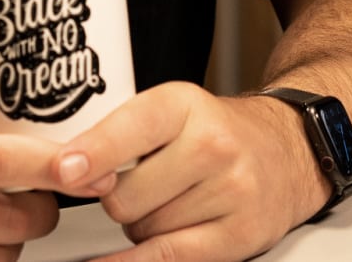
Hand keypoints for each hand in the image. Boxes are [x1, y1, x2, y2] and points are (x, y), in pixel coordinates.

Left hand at [47, 83, 324, 261]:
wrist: (284, 149)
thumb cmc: (214, 130)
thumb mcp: (170, 109)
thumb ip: (121, 133)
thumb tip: (71, 169)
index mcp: (183, 104)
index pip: (130, 128)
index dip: (94, 152)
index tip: (66, 168)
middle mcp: (210, 144)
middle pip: (126, 195)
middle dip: (116, 198)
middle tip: (139, 184)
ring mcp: (230, 191)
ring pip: (144, 230)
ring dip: (141, 226)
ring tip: (167, 201)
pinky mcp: (240, 235)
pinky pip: (170, 259)